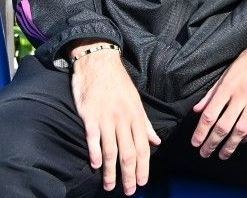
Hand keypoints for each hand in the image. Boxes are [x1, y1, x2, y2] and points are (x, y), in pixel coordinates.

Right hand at [70, 46, 160, 195]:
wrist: (98, 61)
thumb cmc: (118, 82)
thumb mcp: (136, 101)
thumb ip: (145, 124)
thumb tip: (156, 142)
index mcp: (136, 116)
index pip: (143, 147)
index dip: (144, 167)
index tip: (143, 183)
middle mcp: (123, 119)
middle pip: (129, 153)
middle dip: (130, 175)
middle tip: (129, 191)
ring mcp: (106, 117)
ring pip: (111, 150)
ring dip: (111, 171)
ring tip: (110, 186)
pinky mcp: (90, 115)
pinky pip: (93, 138)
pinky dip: (94, 153)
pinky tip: (95, 165)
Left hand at [191, 32, 246, 159]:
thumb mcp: (226, 72)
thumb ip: (211, 93)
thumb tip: (197, 110)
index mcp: (228, 86)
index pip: (210, 114)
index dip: (201, 131)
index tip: (195, 143)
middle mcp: (241, 95)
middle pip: (223, 126)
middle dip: (212, 143)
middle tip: (205, 153)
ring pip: (241, 130)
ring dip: (230, 145)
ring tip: (222, 155)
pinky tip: (243, 141)